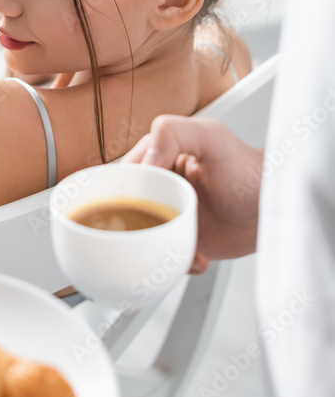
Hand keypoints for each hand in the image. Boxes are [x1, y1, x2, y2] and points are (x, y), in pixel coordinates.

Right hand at [123, 116, 262, 273]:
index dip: (122, 191)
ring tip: (179, 248)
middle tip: (154, 234)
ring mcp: (167, 215)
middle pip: (124, 209)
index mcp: (156, 157)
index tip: (137, 205)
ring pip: (140, 237)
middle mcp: (157, 186)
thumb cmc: (247, 169)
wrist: (274, 209)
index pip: (123, 174)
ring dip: (154, 249)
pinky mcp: (179, 240)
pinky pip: (162, 257)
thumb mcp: (211, 137)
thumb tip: (141, 162)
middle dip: (135, 227)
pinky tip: (196, 258)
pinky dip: (175, 263)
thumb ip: (171, 132)